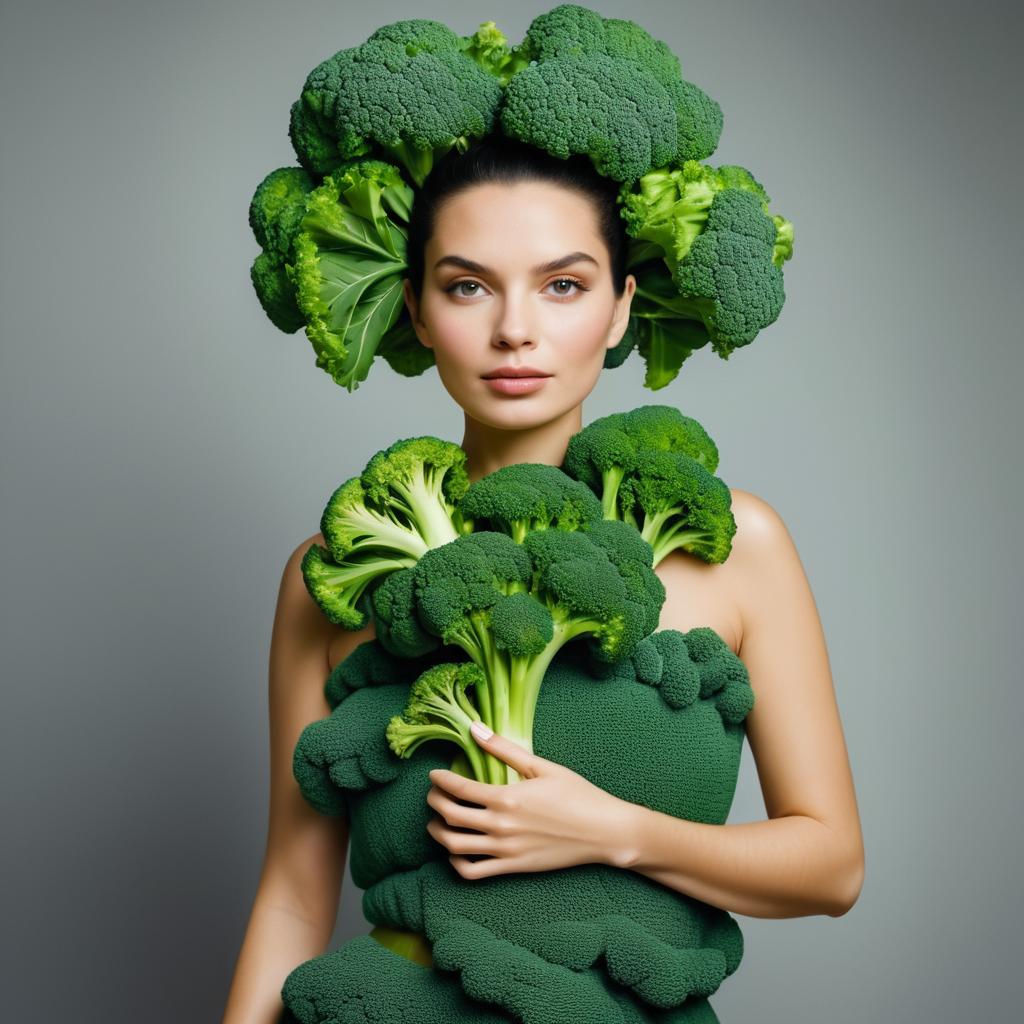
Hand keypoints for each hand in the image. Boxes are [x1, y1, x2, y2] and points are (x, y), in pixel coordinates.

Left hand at [425, 722, 634, 878]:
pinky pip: (472, 872)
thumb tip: (474, 728)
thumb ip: (504, 749)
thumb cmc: (576, 794)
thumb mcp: (541, 766)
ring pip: (455, 847)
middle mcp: (500, 826)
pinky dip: (456, 863)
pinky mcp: (512, 868)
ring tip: (437, 821)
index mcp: (506, 798)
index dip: (439, 781)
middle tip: (433, 794)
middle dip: (434, 803)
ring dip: (438, 833)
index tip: (433, 774)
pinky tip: (456, 851)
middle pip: (450, 817)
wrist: (603, 832)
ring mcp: (505, 851)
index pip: (458, 789)